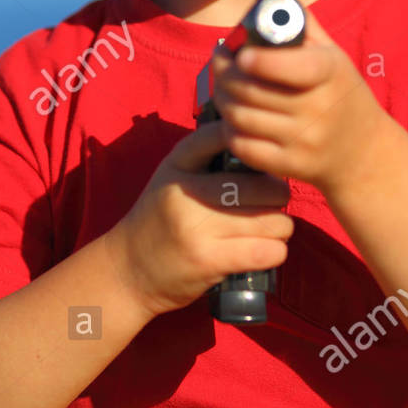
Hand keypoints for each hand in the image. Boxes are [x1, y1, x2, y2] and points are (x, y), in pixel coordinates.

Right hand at [110, 116, 294, 316]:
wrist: (127, 271)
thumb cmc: (161, 220)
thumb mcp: (173, 178)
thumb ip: (210, 159)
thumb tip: (266, 148)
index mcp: (178, 164)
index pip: (223, 136)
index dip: (253, 144)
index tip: (263, 158)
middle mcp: (186, 191)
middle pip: (262, 187)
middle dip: (278, 197)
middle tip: (272, 205)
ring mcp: (196, 227)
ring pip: (271, 221)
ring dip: (280, 228)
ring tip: (269, 231)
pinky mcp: (207, 260)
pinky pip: (267, 252)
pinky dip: (275, 252)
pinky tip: (265, 251)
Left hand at [210, 0, 387, 199]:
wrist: (362, 153)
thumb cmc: (339, 92)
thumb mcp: (330, 53)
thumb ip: (296, 19)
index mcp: (331, 72)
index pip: (293, 67)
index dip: (261, 62)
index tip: (241, 55)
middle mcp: (320, 108)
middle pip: (252, 91)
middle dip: (225, 75)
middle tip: (220, 62)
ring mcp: (305, 140)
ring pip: (242, 118)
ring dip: (223, 100)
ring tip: (224, 87)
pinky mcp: (290, 166)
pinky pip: (243, 147)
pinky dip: (230, 130)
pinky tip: (234, 118)